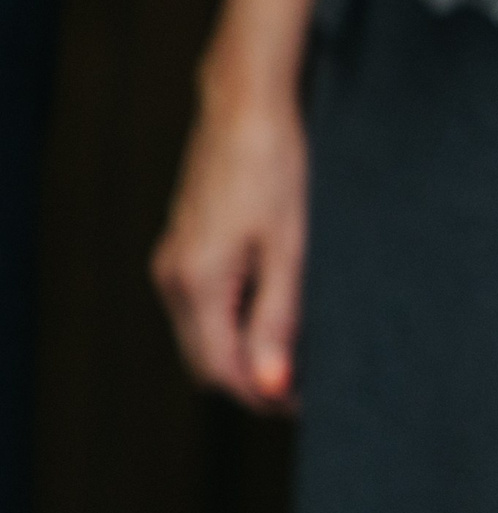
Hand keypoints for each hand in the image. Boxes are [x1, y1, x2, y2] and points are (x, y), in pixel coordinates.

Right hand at [152, 93, 308, 414]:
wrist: (246, 108)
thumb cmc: (275, 170)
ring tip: (300, 356)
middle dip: (254, 382)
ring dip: (243, 355)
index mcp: (196, 283)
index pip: (223, 371)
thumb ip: (278, 322)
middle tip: (311, 387)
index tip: (311, 404)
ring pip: (202, 337)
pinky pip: (201, 309)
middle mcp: (172, 278)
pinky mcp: (184, 248)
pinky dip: (233, 327)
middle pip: (207, 361)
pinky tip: (275, 320)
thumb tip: (271, 385)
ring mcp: (172, 262)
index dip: (265, 396)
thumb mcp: (289, 250)